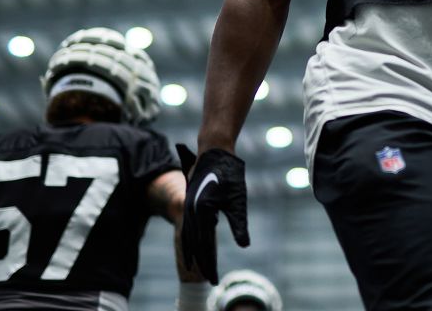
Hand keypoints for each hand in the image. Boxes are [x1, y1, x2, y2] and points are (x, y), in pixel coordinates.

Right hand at [176, 144, 248, 283]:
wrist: (214, 150)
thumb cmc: (230, 174)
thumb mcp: (238, 200)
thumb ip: (239, 224)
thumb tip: (244, 245)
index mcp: (203, 211)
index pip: (205, 245)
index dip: (210, 264)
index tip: (214, 279)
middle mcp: (192, 211)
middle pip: (196, 244)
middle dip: (203, 263)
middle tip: (211, 281)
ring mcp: (189, 207)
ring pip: (189, 237)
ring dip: (195, 254)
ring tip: (199, 270)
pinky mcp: (190, 203)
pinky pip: (187, 227)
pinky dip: (189, 241)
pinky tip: (193, 249)